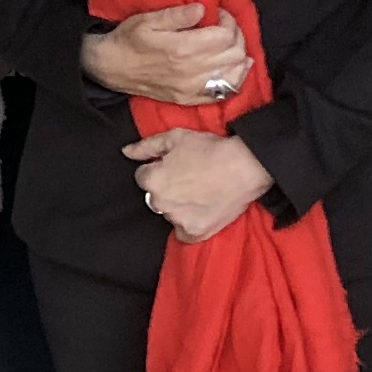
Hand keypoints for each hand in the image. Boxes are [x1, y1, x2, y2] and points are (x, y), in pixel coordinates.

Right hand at [82, 3, 251, 108]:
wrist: (111, 68)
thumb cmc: (128, 40)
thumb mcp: (148, 20)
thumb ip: (178, 15)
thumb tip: (203, 9)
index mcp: (182, 48)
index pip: (225, 35)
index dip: (229, 21)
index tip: (220, 14)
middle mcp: (191, 71)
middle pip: (234, 53)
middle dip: (236, 36)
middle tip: (226, 27)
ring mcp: (191, 88)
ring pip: (234, 74)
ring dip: (239, 56)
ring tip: (231, 45)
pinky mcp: (189, 99)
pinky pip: (223, 93)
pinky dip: (235, 79)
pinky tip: (235, 68)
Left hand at [124, 127, 269, 243]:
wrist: (244, 166)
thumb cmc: (209, 149)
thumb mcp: (175, 138)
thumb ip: (146, 146)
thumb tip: (126, 152)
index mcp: (152, 181)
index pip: (143, 177)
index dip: (158, 169)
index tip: (175, 166)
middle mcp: (160, 203)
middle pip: (155, 197)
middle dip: (166, 188)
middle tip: (190, 178)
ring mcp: (177, 220)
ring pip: (170, 213)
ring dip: (178, 206)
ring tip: (200, 192)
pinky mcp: (195, 232)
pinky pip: (183, 233)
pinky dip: (189, 225)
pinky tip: (200, 211)